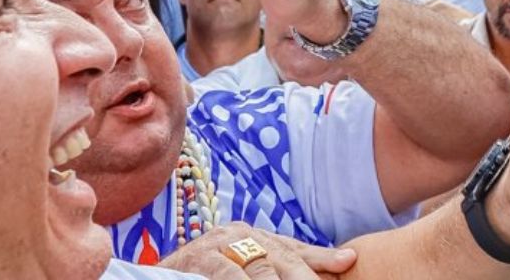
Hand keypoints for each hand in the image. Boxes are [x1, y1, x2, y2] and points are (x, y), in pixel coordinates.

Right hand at [158, 222, 356, 278]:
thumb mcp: (245, 268)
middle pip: (282, 257)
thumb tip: (341, 261)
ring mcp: (218, 244)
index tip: (349, 262)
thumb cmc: (206, 272)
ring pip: (260, 268)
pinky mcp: (199, 258)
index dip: (321, 257)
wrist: (160, 274)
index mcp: (253, 235)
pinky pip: (229, 275)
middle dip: (305, 275)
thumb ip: (281, 264)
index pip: (293, 248)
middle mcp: (238, 235)